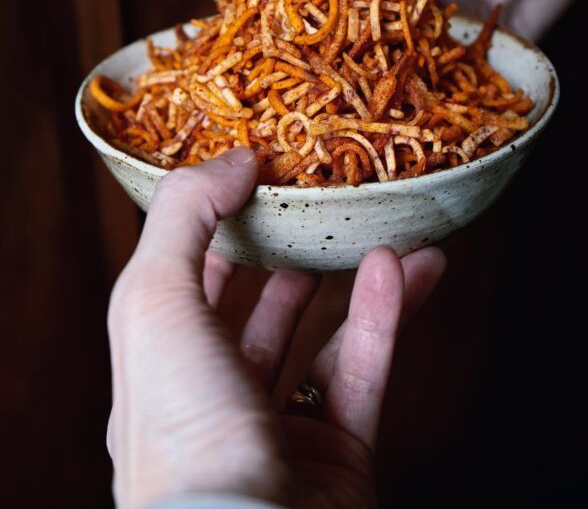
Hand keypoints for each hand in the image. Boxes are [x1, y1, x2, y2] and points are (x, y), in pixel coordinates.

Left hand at [107, 148, 444, 508]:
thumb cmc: (180, 429)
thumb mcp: (153, 300)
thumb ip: (184, 217)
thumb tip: (232, 159)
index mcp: (159, 366)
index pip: (188, 281)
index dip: (219, 227)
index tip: (257, 178)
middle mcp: (216, 399)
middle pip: (256, 312)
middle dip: (288, 256)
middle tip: (320, 208)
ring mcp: (279, 430)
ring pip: (322, 340)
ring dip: (354, 282)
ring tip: (381, 230)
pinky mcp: (339, 456)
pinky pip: (365, 372)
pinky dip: (385, 318)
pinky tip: (404, 270)